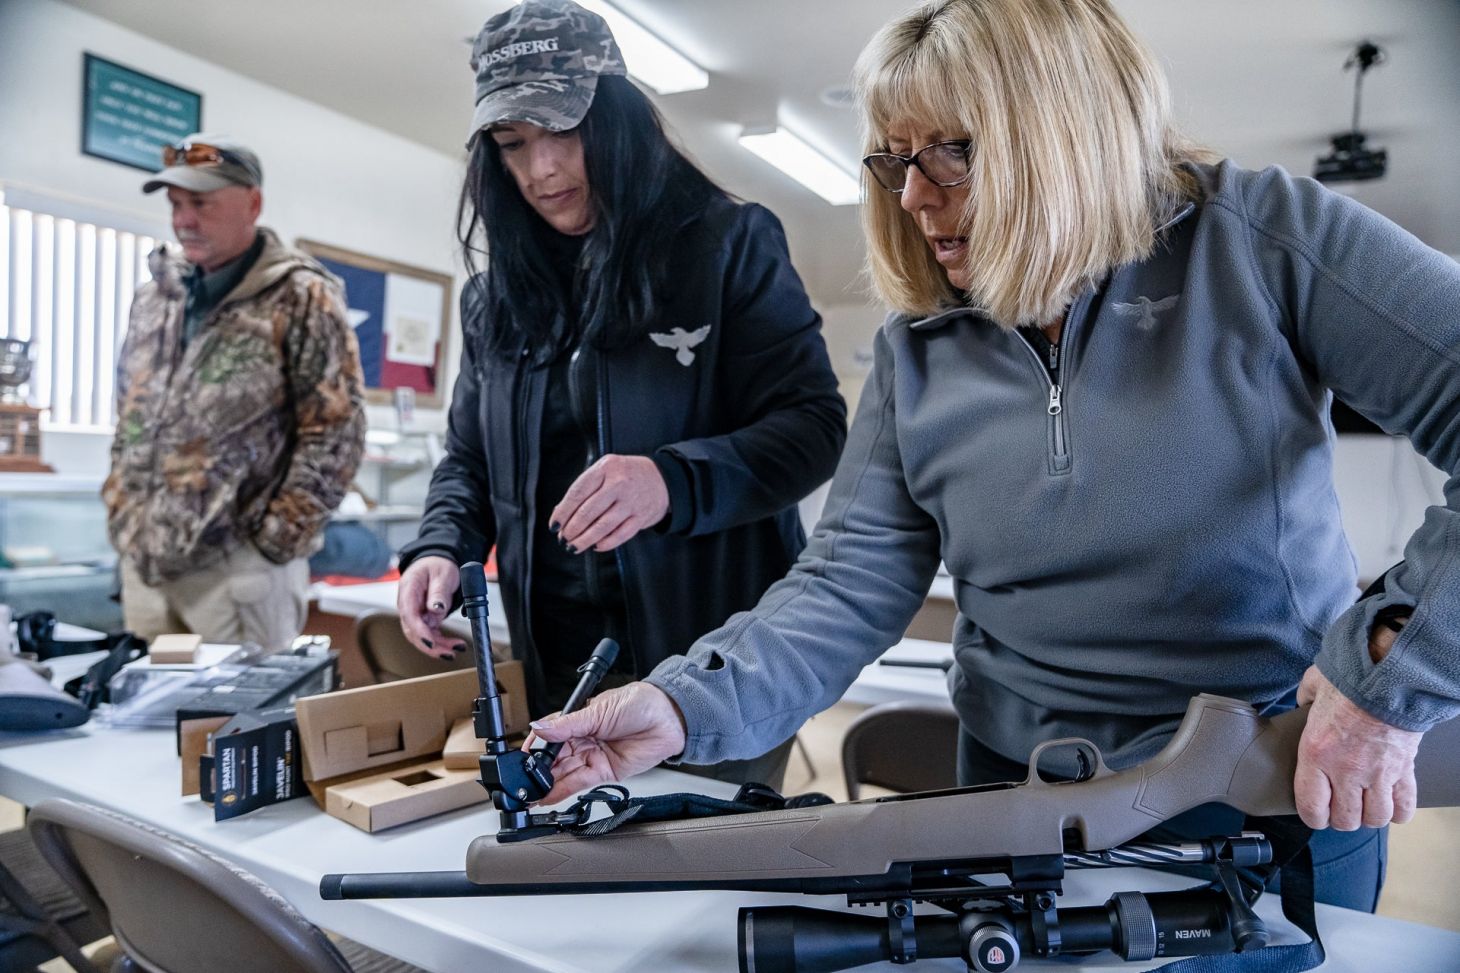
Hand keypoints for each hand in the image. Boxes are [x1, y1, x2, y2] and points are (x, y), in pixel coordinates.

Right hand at [396, 556, 465, 659]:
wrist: (435, 563)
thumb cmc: (437, 565)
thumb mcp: (442, 574)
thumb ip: (439, 592)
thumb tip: (436, 609)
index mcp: (408, 589)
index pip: (409, 615)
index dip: (419, 632)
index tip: (431, 643)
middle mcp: (408, 604)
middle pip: (413, 631)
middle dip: (430, 646)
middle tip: (449, 652)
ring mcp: (414, 613)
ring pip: (422, 636)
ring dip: (438, 646)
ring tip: (458, 648)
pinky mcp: (423, 619)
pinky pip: (430, 634)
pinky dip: (441, 641)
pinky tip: (454, 645)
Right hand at [527, 682, 687, 804]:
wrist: (670, 718)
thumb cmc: (639, 703)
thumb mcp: (598, 711)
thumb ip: (567, 725)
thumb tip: (539, 727)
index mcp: (577, 719)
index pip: (549, 735)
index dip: (535, 747)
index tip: (521, 758)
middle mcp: (582, 739)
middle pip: (554, 758)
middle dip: (538, 771)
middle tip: (524, 781)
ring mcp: (592, 756)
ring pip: (564, 773)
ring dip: (547, 785)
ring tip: (531, 795)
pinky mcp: (604, 771)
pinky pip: (580, 783)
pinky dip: (563, 791)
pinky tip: (548, 796)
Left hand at [551, 455, 668, 553]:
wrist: (663, 478)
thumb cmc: (627, 475)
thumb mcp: (605, 471)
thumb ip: (585, 489)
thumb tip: (560, 514)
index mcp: (606, 468)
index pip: (578, 493)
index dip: (563, 512)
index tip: (554, 525)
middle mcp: (619, 483)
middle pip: (588, 512)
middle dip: (572, 529)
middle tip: (563, 539)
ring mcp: (632, 501)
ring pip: (603, 526)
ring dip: (585, 540)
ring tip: (574, 546)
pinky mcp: (642, 516)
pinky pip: (620, 534)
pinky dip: (606, 543)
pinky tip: (596, 546)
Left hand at [1293, 665, 1421, 830]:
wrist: (1388, 676)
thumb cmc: (1349, 680)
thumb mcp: (1312, 689)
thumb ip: (1303, 701)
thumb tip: (1302, 703)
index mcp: (1316, 753)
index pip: (1311, 808)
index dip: (1313, 817)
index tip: (1315, 813)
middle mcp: (1346, 770)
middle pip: (1346, 820)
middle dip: (1341, 819)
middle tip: (1340, 808)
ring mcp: (1377, 773)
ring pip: (1375, 818)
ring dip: (1369, 816)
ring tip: (1364, 806)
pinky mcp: (1404, 770)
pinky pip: (1404, 806)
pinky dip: (1399, 811)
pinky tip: (1391, 803)